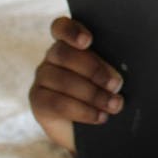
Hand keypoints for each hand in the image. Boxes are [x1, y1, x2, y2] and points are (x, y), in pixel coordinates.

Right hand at [29, 17, 123, 152]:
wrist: (93, 129)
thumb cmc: (108, 94)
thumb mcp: (112, 78)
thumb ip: (113, 67)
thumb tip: (120, 73)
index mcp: (71, 43)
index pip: (61, 27)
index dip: (72, 31)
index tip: (88, 41)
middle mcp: (53, 56)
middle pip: (64, 53)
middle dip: (93, 69)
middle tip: (116, 84)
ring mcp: (43, 77)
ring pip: (63, 80)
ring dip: (93, 94)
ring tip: (114, 105)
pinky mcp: (38, 100)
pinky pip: (57, 103)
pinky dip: (83, 111)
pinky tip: (100, 116)